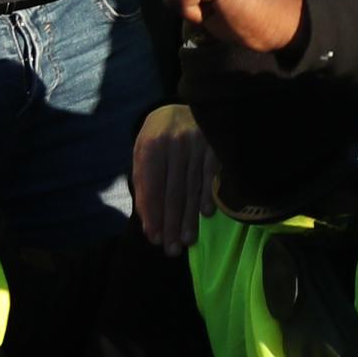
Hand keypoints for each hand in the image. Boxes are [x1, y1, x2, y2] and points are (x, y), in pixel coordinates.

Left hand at [130, 104, 214, 253]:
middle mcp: (175, 144)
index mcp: (151, 146)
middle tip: (172, 250)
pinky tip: (206, 214)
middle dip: (172, 223)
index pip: (153, 188)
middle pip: (174, 192)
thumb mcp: (141, 156)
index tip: (155, 239)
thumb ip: (144, 187)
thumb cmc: (156, 138)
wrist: (179, 106)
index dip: (154, 216)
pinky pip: (212, 174)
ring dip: (190, 216)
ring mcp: (198, 143)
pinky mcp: (215, 143)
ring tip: (187, 240)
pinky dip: (208, 194)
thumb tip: (149, 224)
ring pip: (193, 187)